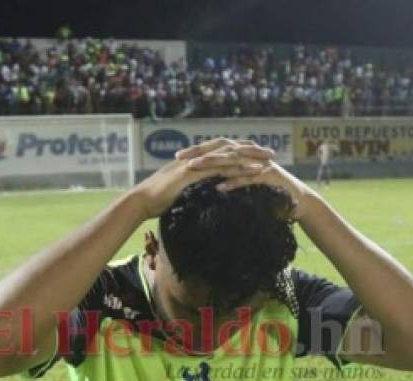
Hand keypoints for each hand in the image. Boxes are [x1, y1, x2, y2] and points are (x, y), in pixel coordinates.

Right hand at [131, 138, 275, 219]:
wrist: (142, 201)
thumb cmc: (157, 200)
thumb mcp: (179, 191)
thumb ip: (190, 187)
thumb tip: (199, 192)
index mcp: (195, 159)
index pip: (221, 149)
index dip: (239, 149)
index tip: (256, 152)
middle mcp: (197, 156)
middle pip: (230, 147)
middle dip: (251, 148)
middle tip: (271, 152)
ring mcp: (197, 163)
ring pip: (229, 155)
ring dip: (252, 156)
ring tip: (270, 159)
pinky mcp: (196, 173)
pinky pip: (222, 169)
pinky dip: (241, 169)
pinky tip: (255, 172)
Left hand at [179, 139, 317, 220]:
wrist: (300, 204)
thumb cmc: (270, 197)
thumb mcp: (246, 187)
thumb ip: (230, 181)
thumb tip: (208, 184)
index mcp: (244, 156)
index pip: (217, 149)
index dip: (197, 151)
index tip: (177, 157)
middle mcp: (251, 156)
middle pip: (222, 150)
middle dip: (199, 153)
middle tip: (179, 158)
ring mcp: (261, 165)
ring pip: (233, 161)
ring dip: (212, 164)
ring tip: (193, 168)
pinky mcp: (270, 178)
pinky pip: (249, 179)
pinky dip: (234, 182)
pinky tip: (219, 188)